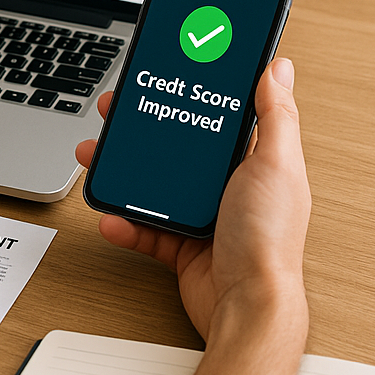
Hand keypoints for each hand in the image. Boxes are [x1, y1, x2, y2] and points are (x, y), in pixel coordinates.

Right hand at [75, 58, 309, 339]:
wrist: (247, 306)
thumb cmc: (270, 239)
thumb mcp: (276, 164)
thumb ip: (276, 114)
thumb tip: (278, 68)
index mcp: (249, 162)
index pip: (212, 117)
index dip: (185, 94)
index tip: (161, 74)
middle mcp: (223, 186)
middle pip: (172, 147)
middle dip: (138, 129)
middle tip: (113, 112)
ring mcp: (199, 215)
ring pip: (148, 183)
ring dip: (118, 170)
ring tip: (95, 156)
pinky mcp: (178, 245)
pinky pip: (141, 226)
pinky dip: (122, 220)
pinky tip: (110, 214)